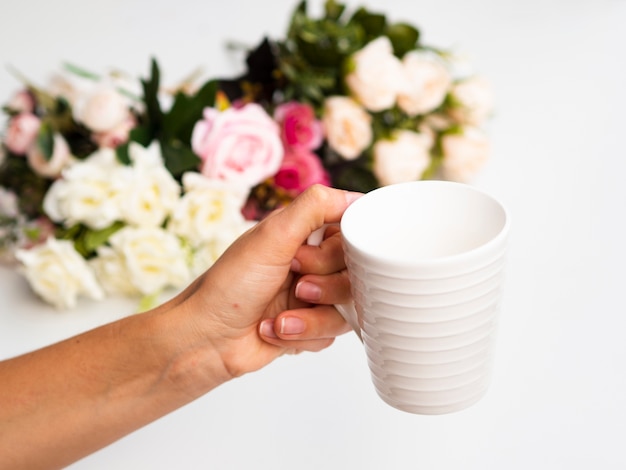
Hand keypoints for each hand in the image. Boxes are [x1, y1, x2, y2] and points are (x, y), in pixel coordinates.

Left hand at [170, 185, 360, 380]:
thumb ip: (314, 207)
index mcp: (305, 233)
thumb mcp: (272, 236)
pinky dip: (305, 334)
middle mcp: (313, 262)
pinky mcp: (313, 325)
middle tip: (296, 285)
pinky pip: (334, 333)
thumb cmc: (230, 285)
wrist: (208, 339)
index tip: (310, 258)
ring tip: (281, 316)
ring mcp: (315, 295)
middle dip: (325, 286)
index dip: (341, 250)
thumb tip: (355, 197)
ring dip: (313, 316)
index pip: (353, 232)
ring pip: (349, 307)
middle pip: (357, 272)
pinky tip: (277, 329)